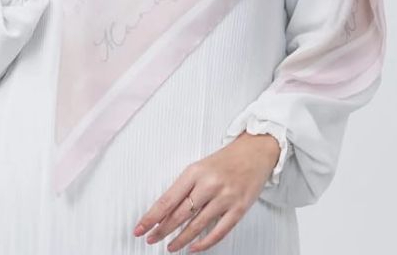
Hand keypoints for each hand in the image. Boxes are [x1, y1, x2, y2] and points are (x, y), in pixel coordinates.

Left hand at [133, 131, 280, 252]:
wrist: (256, 151)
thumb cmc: (227, 159)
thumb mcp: (201, 167)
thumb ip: (186, 186)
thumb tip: (167, 209)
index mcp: (195, 171)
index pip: (168, 199)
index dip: (152, 216)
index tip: (141, 227)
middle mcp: (209, 184)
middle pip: (180, 214)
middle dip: (162, 230)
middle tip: (151, 238)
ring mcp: (225, 197)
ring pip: (197, 225)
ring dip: (180, 239)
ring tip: (170, 247)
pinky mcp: (239, 208)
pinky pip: (218, 231)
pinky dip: (204, 243)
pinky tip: (194, 248)